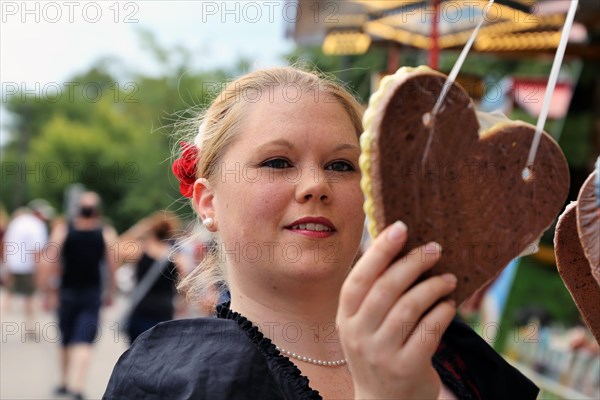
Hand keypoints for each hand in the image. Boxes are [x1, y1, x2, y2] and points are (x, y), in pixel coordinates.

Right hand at [337, 221, 456, 398]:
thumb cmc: (377, 351)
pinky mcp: (406, 368)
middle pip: (387, 287)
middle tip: (435, 249)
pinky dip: (442, 313)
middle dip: (413, 262)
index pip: (360, 277)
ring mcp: (381, 353)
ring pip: (410, 307)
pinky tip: (448, 306)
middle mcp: (358, 334)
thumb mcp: (364, 324)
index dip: (380, 250)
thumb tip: (396, 245)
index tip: (401, 228)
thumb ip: (374, 292)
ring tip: (448, 279)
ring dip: (433, 287)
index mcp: (345, 317)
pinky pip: (429, 330)